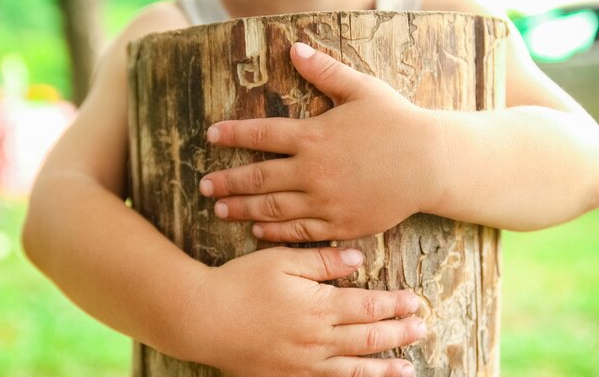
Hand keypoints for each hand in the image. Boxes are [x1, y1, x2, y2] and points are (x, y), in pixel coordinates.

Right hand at [184, 247, 424, 376]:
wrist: (203, 318)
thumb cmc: (240, 283)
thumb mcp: (281, 260)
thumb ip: (322, 262)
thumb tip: (357, 259)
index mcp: (318, 307)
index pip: (367, 306)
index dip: (395, 305)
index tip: (415, 301)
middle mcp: (317, 340)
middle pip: (368, 337)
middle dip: (399, 332)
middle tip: (422, 329)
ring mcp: (303, 364)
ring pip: (355, 368)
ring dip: (384, 367)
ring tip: (408, 368)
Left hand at [199, 43, 445, 240]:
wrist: (431, 163)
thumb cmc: (397, 122)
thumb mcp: (363, 89)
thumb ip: (325, 71)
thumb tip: (295, 47)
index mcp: (315, 136)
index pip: (262, 134)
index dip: (233, 134)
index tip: (211, 135)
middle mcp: (313, 171)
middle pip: (259, 177)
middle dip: (227, 182)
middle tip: (204, 186)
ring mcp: (325, 201)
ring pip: (273, 209)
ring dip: (242, 209)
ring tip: (219, 210)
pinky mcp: (340, 224)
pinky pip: (300, 231)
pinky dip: (275, 233)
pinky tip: (257, 231)